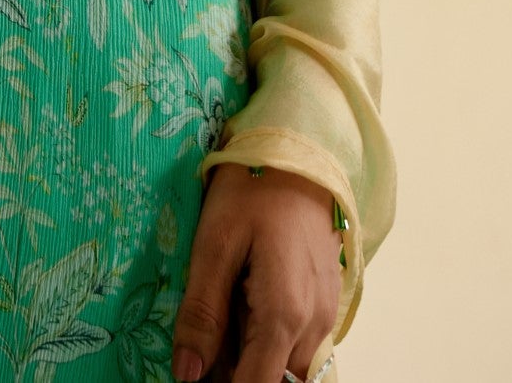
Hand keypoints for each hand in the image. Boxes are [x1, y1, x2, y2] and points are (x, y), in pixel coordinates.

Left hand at [172, 164, 341, 382]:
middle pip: (274, 381)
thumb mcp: (214, 243)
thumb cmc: (252, 189)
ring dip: (253, 358)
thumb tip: (187, 375)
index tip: (195, 376)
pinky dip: (269, 341)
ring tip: (219, 320)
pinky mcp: (324, 302)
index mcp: (284, 316)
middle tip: (200, 344)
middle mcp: (313, 327)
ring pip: (288, 366)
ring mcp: (324, 316)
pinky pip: (298, 343)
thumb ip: (202, 313)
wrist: (300, 152)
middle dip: (236, 374)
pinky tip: (241, 307)